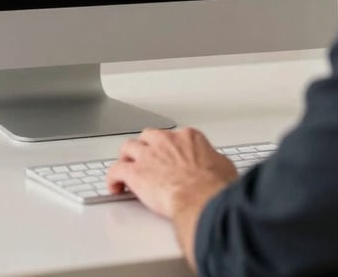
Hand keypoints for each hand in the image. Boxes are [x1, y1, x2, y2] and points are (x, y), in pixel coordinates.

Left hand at [106, 127, 235, 219]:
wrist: (202, 199)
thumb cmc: (214, 187)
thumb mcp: (224, 167)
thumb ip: (215, 161)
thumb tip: (217, 164)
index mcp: (188, 137)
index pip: (174, 136)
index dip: (170, 148)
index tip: (170, 157)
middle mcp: (166, 141)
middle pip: (148, 137)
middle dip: (146, 147)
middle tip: (146, 160)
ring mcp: (149, 155)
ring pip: (128, 147)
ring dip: (127, 158)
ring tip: (126, 169)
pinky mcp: (136, 172)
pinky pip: (115, 170)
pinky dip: (113, 178)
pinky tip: (115, 187)